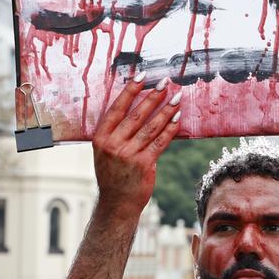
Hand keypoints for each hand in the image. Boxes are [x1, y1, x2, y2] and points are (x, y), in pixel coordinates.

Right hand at [92, 75, 181, 215]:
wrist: (116, 203)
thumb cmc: (113, 174)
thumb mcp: (105, 151)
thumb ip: (116, 132)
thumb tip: (138, 107)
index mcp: (100, 138)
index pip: (117, 108)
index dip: (130, 90)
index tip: (142, 75)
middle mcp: (113, 145)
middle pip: (136, 115)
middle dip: (153, 97)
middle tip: (165, 83)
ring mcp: (128, 155)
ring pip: (151, 127)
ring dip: (166, 110)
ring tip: (177, 97)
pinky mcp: (144, 165)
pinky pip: (160, 142)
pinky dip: (170, 129)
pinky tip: (177, 118)